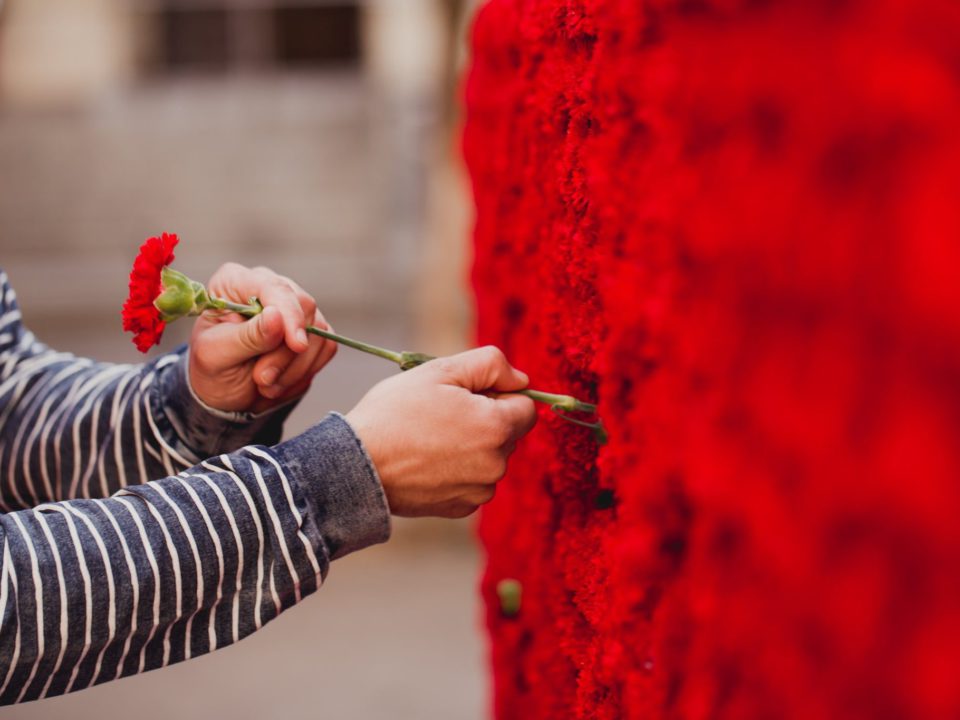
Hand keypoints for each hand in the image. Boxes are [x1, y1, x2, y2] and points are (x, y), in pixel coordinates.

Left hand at [189, 263, 336, 413]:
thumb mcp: (217, 355)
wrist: (225, 391)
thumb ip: (246, 336)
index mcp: (236, 282)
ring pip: (319, 332)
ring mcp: (294, 308)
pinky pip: (326, 348)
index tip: (296, 345)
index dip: (289, 314)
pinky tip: (280, 382)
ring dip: (295, 368)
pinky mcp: (312, 330)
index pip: (274, 288)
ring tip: (265, 386)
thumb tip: (276, 317)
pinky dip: (305, 372)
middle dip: (287, 352)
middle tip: (262, 379)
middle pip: (304, 308)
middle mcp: (269, 288)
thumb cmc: (212, 368)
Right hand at [345, 346, 537, 517]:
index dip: (498, 394)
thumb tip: (522, 380)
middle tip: (442, 413)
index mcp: (497, 427)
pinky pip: (473, 480)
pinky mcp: (461, 508)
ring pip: (491, 457)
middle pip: (509, 432)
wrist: (355, 466)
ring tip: (430, 437)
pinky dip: (458, 469)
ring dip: (472, 445)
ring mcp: (479, 490)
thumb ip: (491, 365)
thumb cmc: (394, 413)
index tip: (466, 394)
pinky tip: (427, 460)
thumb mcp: (440, 370)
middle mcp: (496, 464)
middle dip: (485, 419)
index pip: (526, 406)